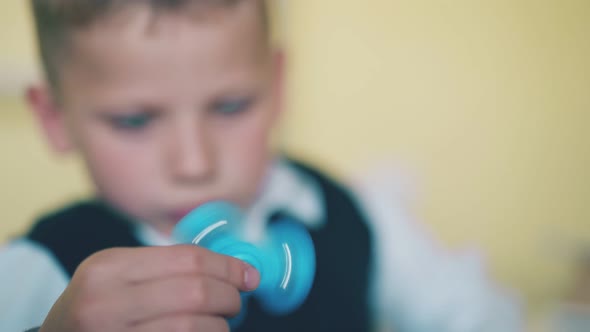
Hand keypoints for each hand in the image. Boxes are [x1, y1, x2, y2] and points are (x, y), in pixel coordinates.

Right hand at [39, 245, 258, 331]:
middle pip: (196, 292)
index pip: (188, 259)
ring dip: (220, 326)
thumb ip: (167, 267)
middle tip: (236, 302)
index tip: (249, 276)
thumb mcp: (118, 275)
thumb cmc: (98, 306)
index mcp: (107, 268)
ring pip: (193, 327)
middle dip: (229, 297)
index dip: (228, 267)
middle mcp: (104, 304)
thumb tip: (234, 270)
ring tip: (220, 324)